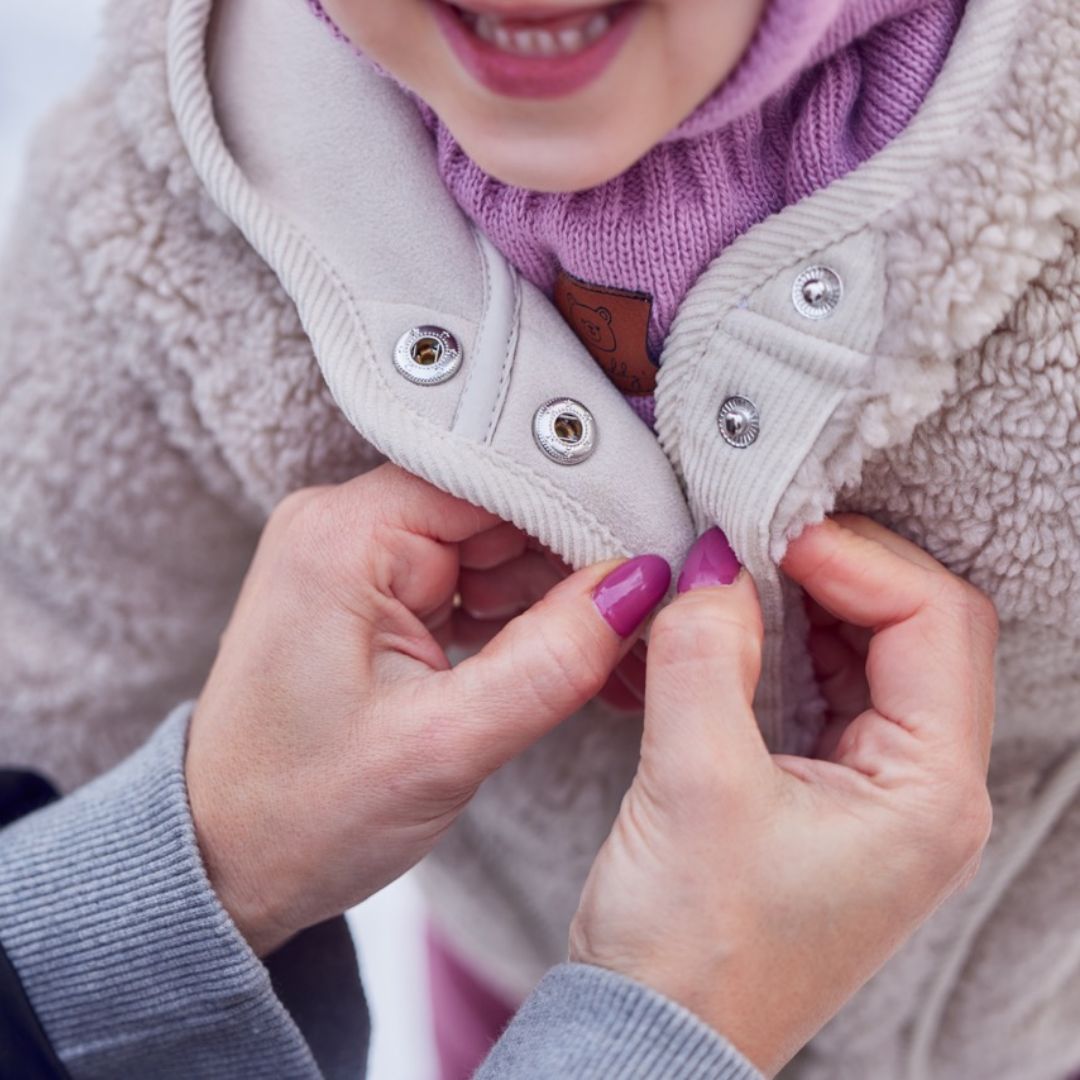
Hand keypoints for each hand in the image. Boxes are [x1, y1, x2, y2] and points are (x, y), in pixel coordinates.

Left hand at [187, 465, 669, 955]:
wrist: (223, 862)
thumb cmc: (300, 814)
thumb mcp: (442, 745)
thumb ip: (552, 659)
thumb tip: (641, 582)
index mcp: (342, 535)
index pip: (491, 478)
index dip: (581, 507)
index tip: (657, 545)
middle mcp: (345, 527)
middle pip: (498, 508)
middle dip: (577, 561)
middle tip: (649, 614)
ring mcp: (360, 560)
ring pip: (494, 548)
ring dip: (558, 596)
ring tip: (618, 650)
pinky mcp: (375, 596)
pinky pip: (471, 582)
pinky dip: (523, 620)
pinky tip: (571, 655)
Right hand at [570, 516, 996, 1076]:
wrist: (655, 1040)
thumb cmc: (690, 949)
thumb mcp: (692, 783)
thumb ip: (704, 653)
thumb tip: (712, 560)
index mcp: (930, 794)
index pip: (933, 621)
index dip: (853, 557)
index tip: (765, 531)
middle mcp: (928, 792)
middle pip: (919, 626)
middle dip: (838, 568)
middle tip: (753, 537)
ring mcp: (884, 794)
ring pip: (875, 652)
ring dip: (812, 602)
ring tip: (739, 572)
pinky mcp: (833, 796)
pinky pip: (832, 688)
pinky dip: (790, 642)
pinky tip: (737, 626)